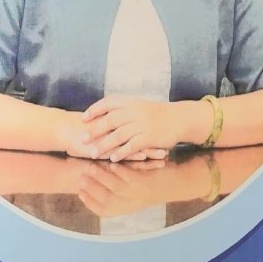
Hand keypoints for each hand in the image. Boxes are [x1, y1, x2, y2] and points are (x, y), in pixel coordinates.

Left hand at [72, 97, 194, 161]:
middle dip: (95, 130)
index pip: (108, 102)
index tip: (82, 118)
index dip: (95, 109)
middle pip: (110, 120)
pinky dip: (122, 152)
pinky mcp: (150, 137)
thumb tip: (103, 114)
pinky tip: (113, 159)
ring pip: (119, 135)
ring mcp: (143, 124)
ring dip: (104, 145)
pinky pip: (132, 146)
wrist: (180, 118)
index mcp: (131, 102)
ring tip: (94, 154)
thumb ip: (123, 109)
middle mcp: (136, 111)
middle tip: (82, 139)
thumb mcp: (140, 106)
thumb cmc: (157, 114)